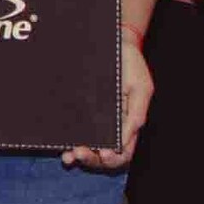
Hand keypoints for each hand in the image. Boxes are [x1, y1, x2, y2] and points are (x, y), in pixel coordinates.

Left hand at [64, 36, 153, 171]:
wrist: (113, 44)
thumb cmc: (131, 65)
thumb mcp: (141, 87)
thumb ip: (136, 113)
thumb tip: (125, 139)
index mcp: (128, 124)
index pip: (122, 152)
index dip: (113, 158)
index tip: (103, 153)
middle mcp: (110, 127)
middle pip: (102, 156)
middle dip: (92, 159)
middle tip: (80, 153)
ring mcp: (94, 122)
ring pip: (87, 149)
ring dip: (78, 156)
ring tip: (69, 157)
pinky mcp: (79, 113)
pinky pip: (74, 133)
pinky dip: (68, 144)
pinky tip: (61, 147)